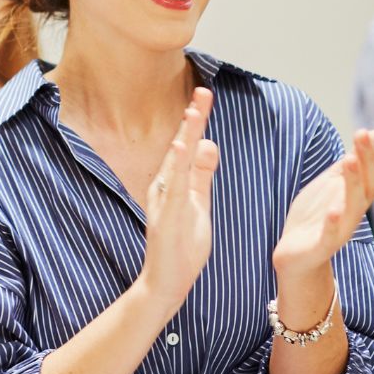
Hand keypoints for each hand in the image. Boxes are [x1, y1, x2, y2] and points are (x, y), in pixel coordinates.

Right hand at [138, 88, 220, 313]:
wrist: (165, 282)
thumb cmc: (181, 246)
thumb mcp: (197, 204)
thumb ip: (201, 175)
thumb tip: (209, 143)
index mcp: (174, 183)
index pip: (188, 146)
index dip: (196, 120)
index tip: (205, 95)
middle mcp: (165, 186)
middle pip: (181, 146)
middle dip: (193, 119)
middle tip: (203, 91)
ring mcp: (164, 201)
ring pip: (176, 163)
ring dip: (185, 136)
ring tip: (194, 113)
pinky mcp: (167, 217)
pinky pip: (173, 188)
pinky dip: (176, 167)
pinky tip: (181, 148)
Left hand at [273, 129, 373, 279]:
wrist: (297, 254)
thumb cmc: (317, 214)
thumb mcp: (333, 182)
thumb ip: (354, 161)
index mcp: (358, 194)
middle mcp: (355, 209)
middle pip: (368, 183)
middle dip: (367, 159)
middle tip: (362, 132)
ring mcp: (341, 227)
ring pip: (352, 204)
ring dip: (352, 182)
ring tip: (349, 159)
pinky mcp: (323, 243)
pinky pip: (331, 233)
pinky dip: (333, 222)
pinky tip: (334, 211)